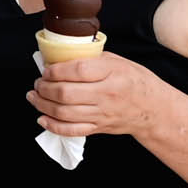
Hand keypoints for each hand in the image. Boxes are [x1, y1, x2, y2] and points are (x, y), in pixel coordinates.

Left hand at [27, 52, 163, 137]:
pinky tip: (42, 117)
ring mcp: (102, 114)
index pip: (78, 70)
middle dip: (45, 88)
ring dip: (43, 105)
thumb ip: (91, 58)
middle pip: (66, 94)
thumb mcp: (117, 61)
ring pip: (65, 113)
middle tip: (38, 83)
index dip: (56, 70)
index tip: (46, 69)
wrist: (153, 108)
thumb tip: (60, 56)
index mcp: (112, 73)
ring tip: (34, 96)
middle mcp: (106, 95)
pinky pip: (71, 130)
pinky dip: (53, 126)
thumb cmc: (134, 80)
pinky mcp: (98, 128)